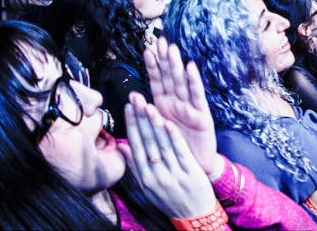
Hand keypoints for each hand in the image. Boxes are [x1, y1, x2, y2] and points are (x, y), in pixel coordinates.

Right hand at [119, 94, 217, 219]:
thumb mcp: (148, 187)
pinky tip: (169, 123)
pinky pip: (180, 152)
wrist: (194, 216)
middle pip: (147, 144)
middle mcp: (157, 176)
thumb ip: (135, 167)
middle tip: (136, 100)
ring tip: (149, 106)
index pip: (136, 148)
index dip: (131, 126)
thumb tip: (122, 148)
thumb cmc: (170, 200)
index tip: (128, 108)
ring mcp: (173, 175)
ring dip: (155, 124)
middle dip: (140, 120)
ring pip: (162, 146)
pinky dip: (174, 137)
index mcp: (146, 178)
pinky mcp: (190, 173)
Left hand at [144, 38, 220, 176]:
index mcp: (165, 107)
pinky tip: (191, 67)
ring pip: (182, 83)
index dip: (152, 67)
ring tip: (173, 49)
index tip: (147, 49)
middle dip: (165, 59)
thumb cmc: (176, 151)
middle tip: (161, 40)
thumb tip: (130, 98)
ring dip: (177, 65)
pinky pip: (197, 96)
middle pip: (170, 78)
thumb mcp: (156, 132)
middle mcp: (178, 104)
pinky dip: (194, 82)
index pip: (157, 82)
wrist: (195, 169)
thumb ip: (144, 117)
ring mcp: (191, 108)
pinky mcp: (202, 116)